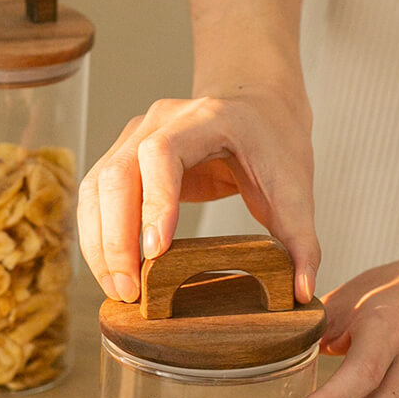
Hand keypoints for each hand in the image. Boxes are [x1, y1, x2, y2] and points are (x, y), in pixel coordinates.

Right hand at [76, 82, 319, 303]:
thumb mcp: (295, 187)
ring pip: (97, 188)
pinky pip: (96, 196)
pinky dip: (98, 236)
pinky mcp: (124, 157)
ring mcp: (134, 136)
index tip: (157, 251)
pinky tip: (111, 271)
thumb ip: (302, 239)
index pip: (162, 154)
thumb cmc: (272, 141)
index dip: (155, 201)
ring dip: (99, 243)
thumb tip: (301, 292)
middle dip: (116, 238)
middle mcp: (159, 121)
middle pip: (117, 174)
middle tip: (130, 290)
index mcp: (205, 119)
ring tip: (118, 290)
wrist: (255, 106)